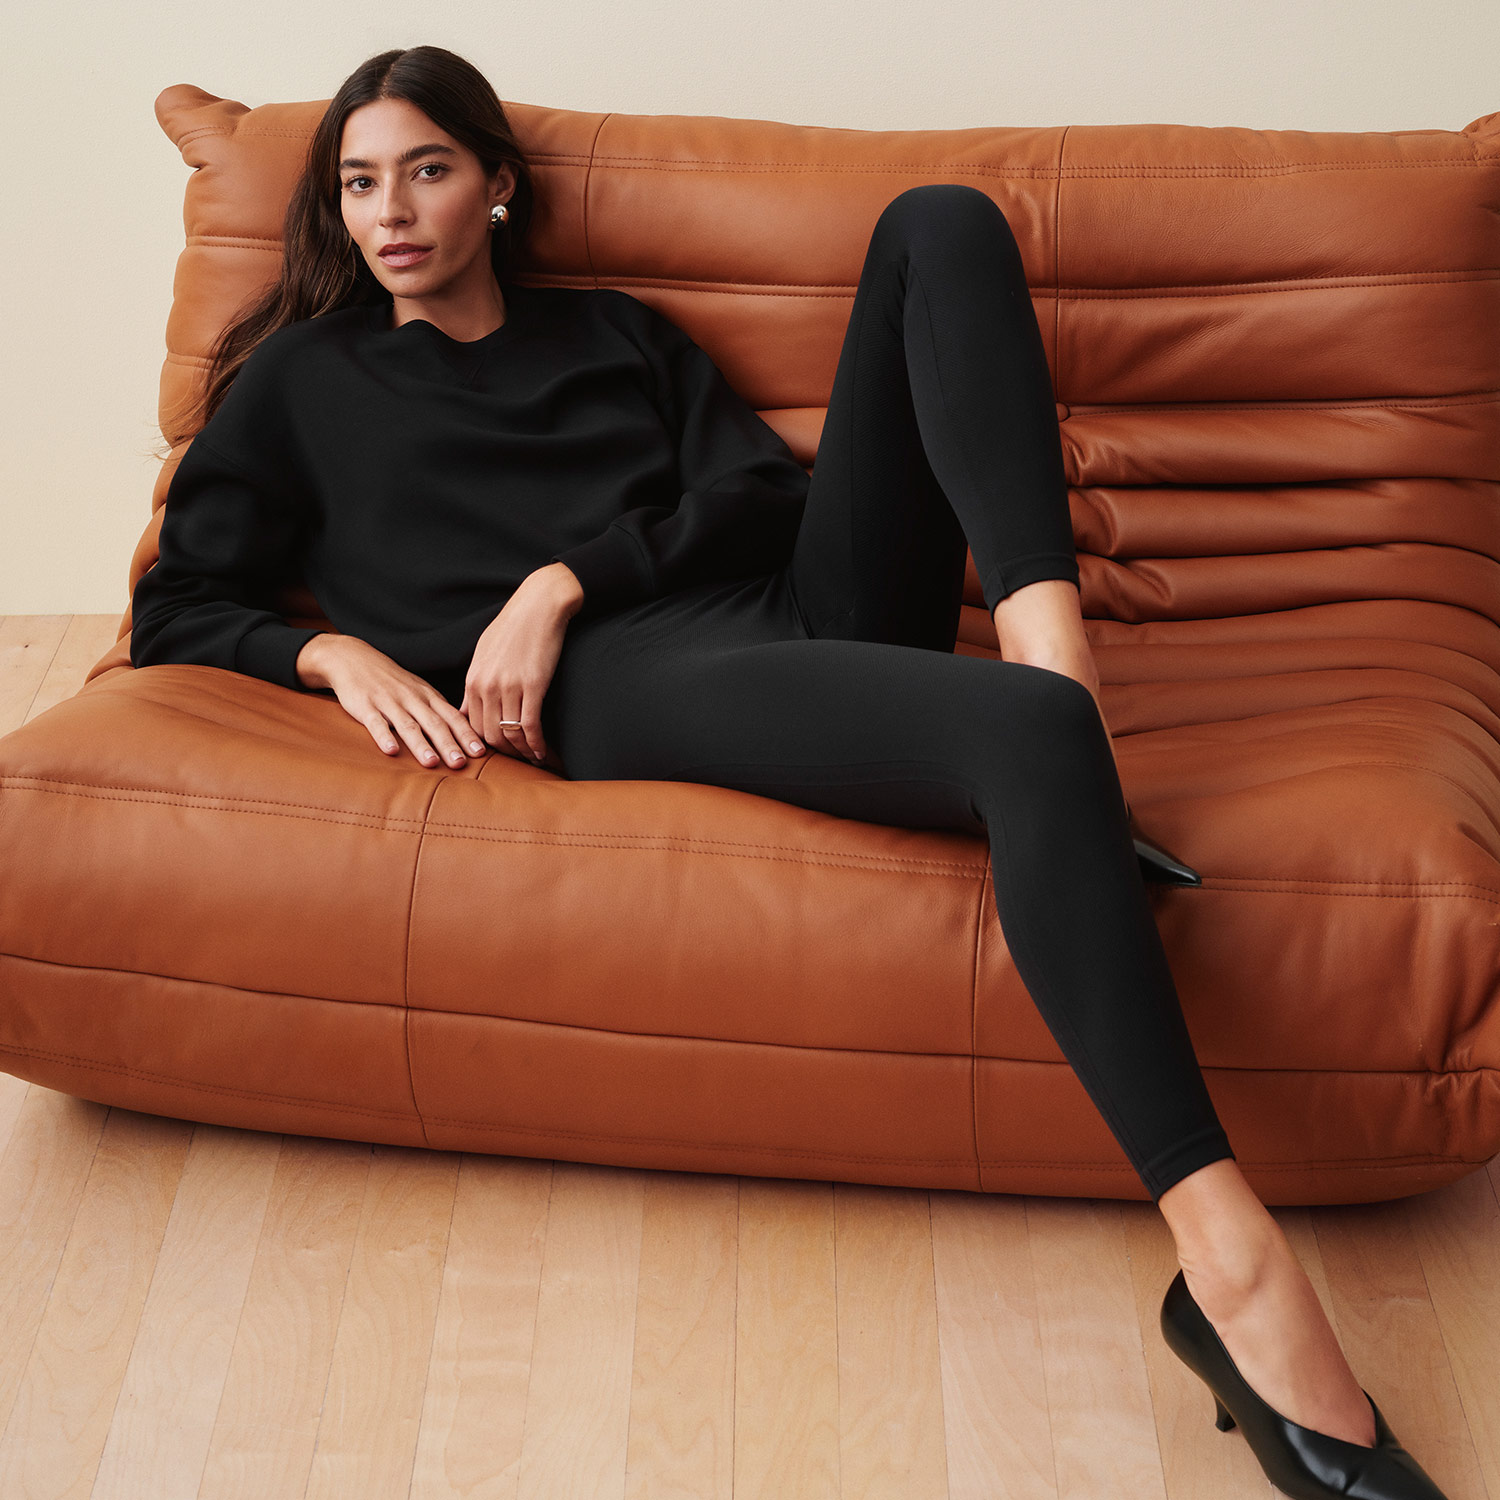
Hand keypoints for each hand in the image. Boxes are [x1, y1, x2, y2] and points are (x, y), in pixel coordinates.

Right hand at [296, 633, 489, 769]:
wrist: (353, 658)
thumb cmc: (393, 682)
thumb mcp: (420, 692)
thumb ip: (439, 712)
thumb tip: (465, 737)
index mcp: (428, 696)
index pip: (452, 717)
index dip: (466, 734)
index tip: (480, 752)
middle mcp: (412, 699)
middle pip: (434, 723)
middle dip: (449, 744)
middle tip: (461, 763)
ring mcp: (388, 702)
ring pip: (408, 725)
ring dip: (421, 744)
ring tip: (432, 763)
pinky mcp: (365, 706)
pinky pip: (376, 722)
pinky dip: (384, 736)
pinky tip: (391, 751)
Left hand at [461, 563, 582, 766]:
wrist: (538, 605)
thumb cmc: (513, 627)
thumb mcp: (483, 654)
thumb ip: (474, 684)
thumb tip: (465, 709)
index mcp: (473, 680)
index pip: (471, 726)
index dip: (484, 745)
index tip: (498, 754)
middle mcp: (487, 686)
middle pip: (490, 735)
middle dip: (504, 754)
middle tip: (518, 762)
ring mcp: (509, 687)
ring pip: (510, 734)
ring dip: (522, 753)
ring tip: (533, 761)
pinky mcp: (533, 686)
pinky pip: (530, 726)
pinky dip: (537, 745)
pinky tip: (543, 753)